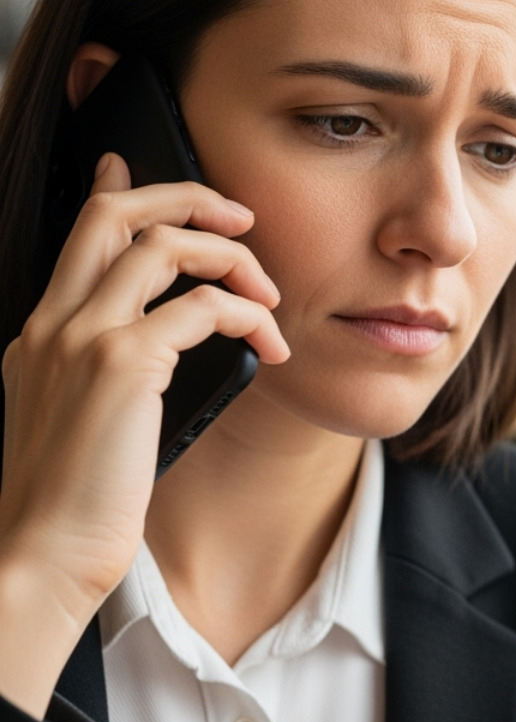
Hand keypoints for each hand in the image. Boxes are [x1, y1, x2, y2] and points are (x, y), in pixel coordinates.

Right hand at [0, 153, 286, 716]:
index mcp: (40, 335)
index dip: (116, 189)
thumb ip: (101, 374)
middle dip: (188, 196)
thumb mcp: (77, 421)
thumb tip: (147, 353)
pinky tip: (269, 346)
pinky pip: (204, 306)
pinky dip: (248, 314)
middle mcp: (55, 324)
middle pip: (117, 213)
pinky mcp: (122, 364)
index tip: (135, 166)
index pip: (79, 234)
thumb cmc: (72, 504)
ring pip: (167, 245)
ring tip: (269, 300)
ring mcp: (83, 338)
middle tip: (240, 217)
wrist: (40, 555)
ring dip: (235, 259)